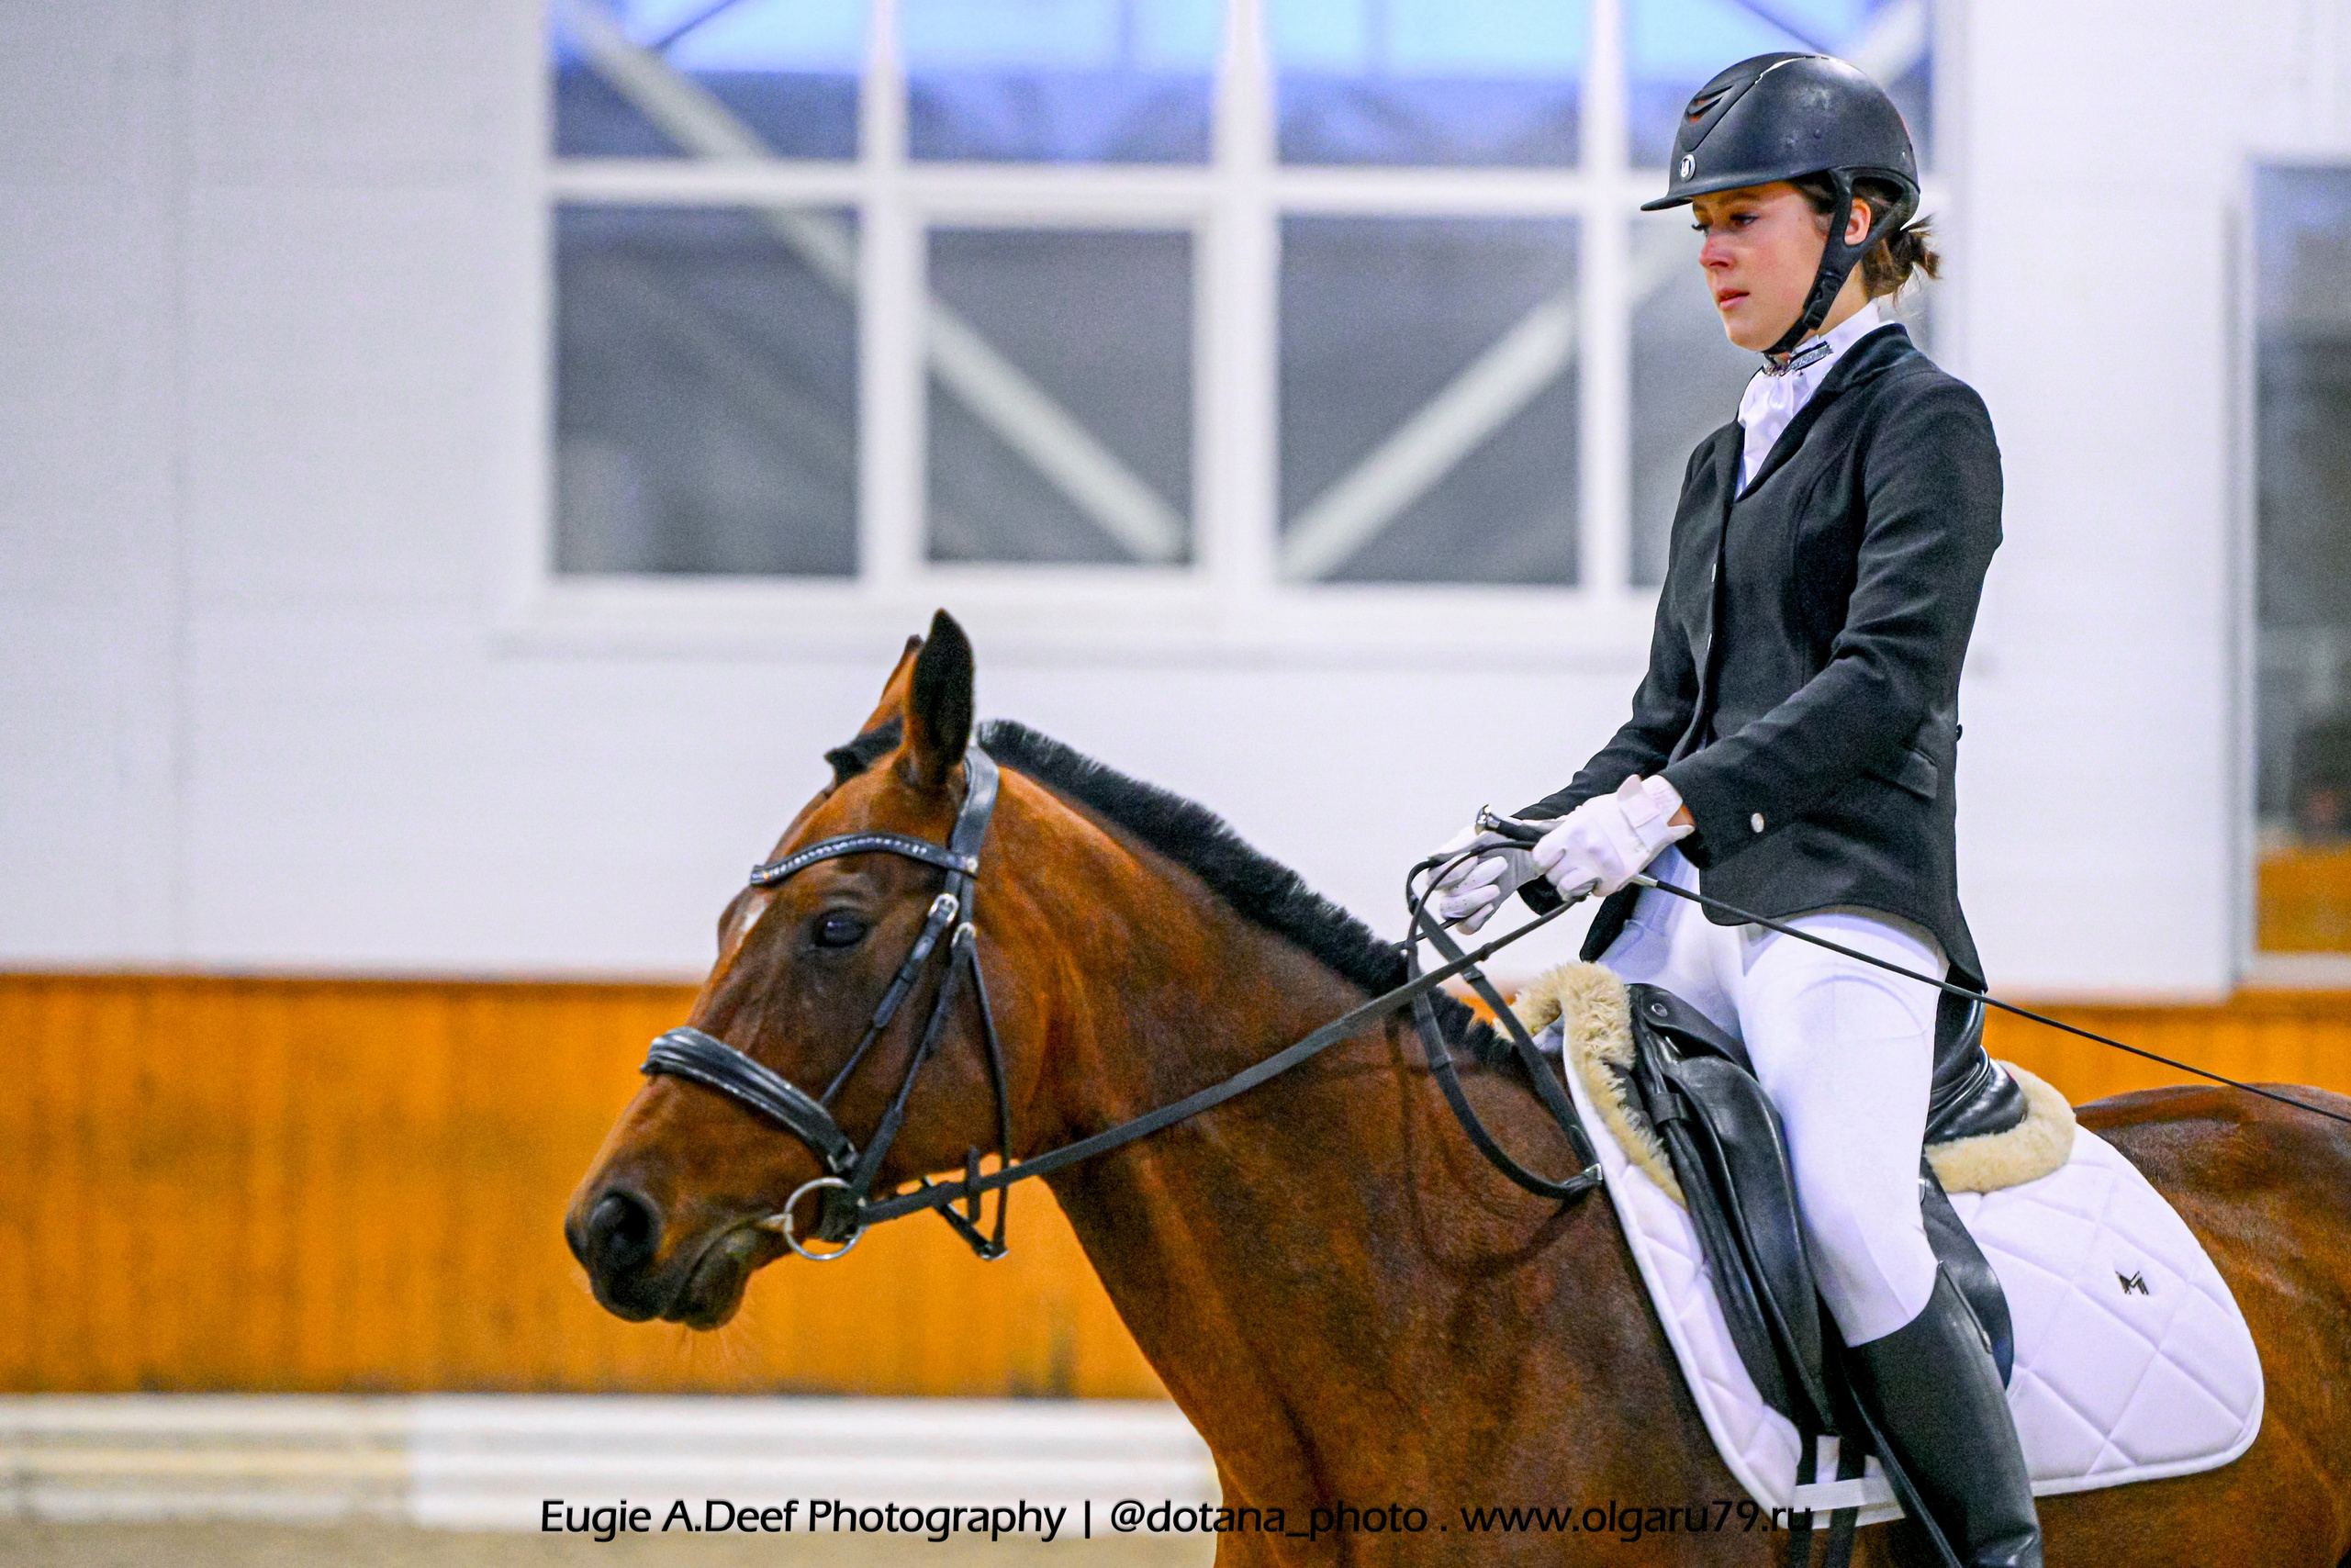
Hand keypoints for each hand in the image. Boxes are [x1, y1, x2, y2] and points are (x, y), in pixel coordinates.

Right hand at [1425, 821, 1538, 933]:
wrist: (1521, 855)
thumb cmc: (1498, 842)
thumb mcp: (1484, 834)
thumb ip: (1461, 843)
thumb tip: (1435, 855)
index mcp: (1444, 864)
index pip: (1433, 876)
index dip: (1452, 871)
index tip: (1474, 858)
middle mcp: (1447, 885)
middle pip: (1445, 894)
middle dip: (1474, 880)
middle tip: (1500, 863)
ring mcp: (1458, 902)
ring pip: (1450, 911)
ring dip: (1474, 900)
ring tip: (1497, 888)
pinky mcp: (1472, 916)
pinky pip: (1465, 927)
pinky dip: (1476, 919)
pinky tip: (1490, 906)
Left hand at [1531, 775, 1692, 901]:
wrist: (1651, 815)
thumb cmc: (1617, 810)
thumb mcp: (1585, 811)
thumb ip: (1563, 826)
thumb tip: (1537, 833)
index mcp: (1573, 831)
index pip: (1540, 857)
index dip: (1540, 863)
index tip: (1545, 864)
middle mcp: (1584, 850)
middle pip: (1553, 876)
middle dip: (1557, 874)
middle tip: (1567, 868)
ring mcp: (1600, 866)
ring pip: (1568, 889)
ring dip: (1572, 886)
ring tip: (1580, 877)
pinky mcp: (1616, 879)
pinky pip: (1595, 892)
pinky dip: (1596, 887)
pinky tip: (1601, 875)